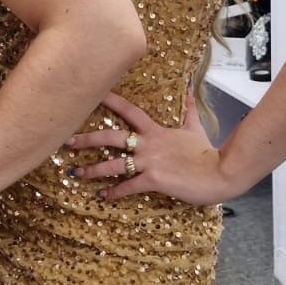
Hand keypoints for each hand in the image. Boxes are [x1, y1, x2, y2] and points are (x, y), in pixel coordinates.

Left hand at [66, 89, 234, 206]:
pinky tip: (102, 196)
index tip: (91, 93)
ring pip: (113, 164)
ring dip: (92, 169)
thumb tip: (190, 88)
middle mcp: (148, 144)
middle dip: (86, 139)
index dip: (110, 101)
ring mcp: (149, 162)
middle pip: (110, 137)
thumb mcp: (195, 128)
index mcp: (156, 131)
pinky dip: (113, 192)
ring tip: (75, 174)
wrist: (220, 172)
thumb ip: (188, 109)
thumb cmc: (206, 152)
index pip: (129, 111)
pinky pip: (128, 186)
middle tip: (66, 141)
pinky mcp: (153, 180)